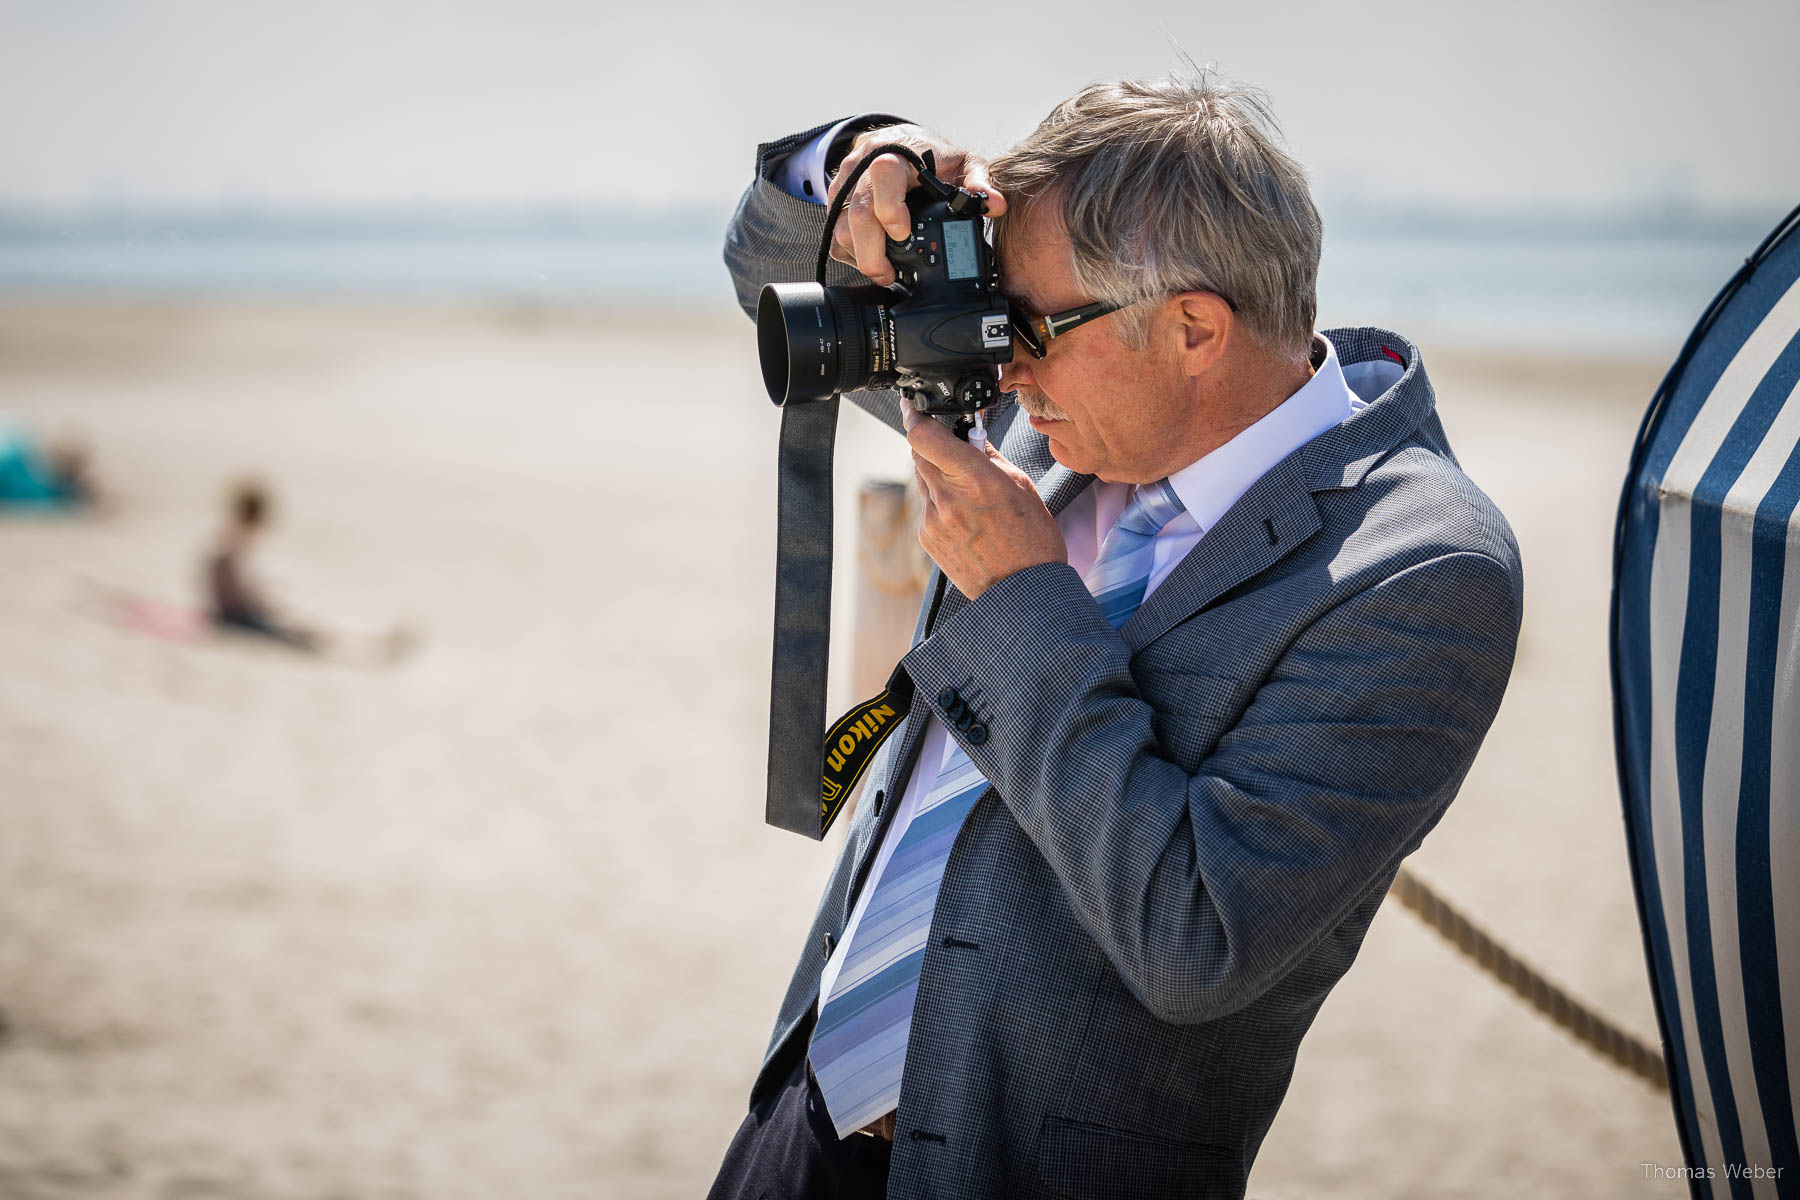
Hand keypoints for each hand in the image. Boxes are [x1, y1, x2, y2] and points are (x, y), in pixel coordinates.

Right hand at [827, 124, 1007, 286]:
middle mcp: (862, 167)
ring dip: (860, 256)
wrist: (897, 140)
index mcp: (894, 154)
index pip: (883, 177)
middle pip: (857, 214)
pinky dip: (849, 251)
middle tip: (889, 275)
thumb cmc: (929, 154)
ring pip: (840, 227)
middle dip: (871, 253)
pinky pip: (834, 231)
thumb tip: (994, 204)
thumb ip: (978, 181)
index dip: (890, 210)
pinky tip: (869, 258)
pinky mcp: (836, 200)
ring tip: (883, 272)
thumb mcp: (961, 161)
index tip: (903, 235)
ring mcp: (845, 184)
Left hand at [906, 410, 1063, 599]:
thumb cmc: (1031, 538)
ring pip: (923, 479)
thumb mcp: (1020, 484)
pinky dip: (941, 502)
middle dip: (933, 445)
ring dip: (938, 474)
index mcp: (975, 478)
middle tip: (955, 450)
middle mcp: (947, 497)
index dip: (915, 416)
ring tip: (969, 492)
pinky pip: (927, 506)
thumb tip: (970, 432)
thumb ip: (988, 454)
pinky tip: (966, 517)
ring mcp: (932, 520)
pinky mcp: (926, 538)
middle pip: (918, 452)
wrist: (1023, 591)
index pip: (925, 435)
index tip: (913, 407)